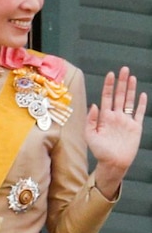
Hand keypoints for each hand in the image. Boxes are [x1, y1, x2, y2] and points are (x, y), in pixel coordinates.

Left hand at [85, 66, 146, 198]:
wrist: (113, 163)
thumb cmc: (99, 150)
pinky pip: (139, 113)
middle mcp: (116, 116)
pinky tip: (142, 94)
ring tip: (132, 77)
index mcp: (105, 116)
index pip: (107, 97)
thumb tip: (94, 104)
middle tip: (124, 69)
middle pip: (120, 95)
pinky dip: (141, 104)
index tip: (110, 74)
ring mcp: (126, 121)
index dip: (109, 86)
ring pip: (130, 101)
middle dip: (121, 82)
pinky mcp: (136, 128)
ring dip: (131, 89)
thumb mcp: (90, 135)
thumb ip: (91, 119)